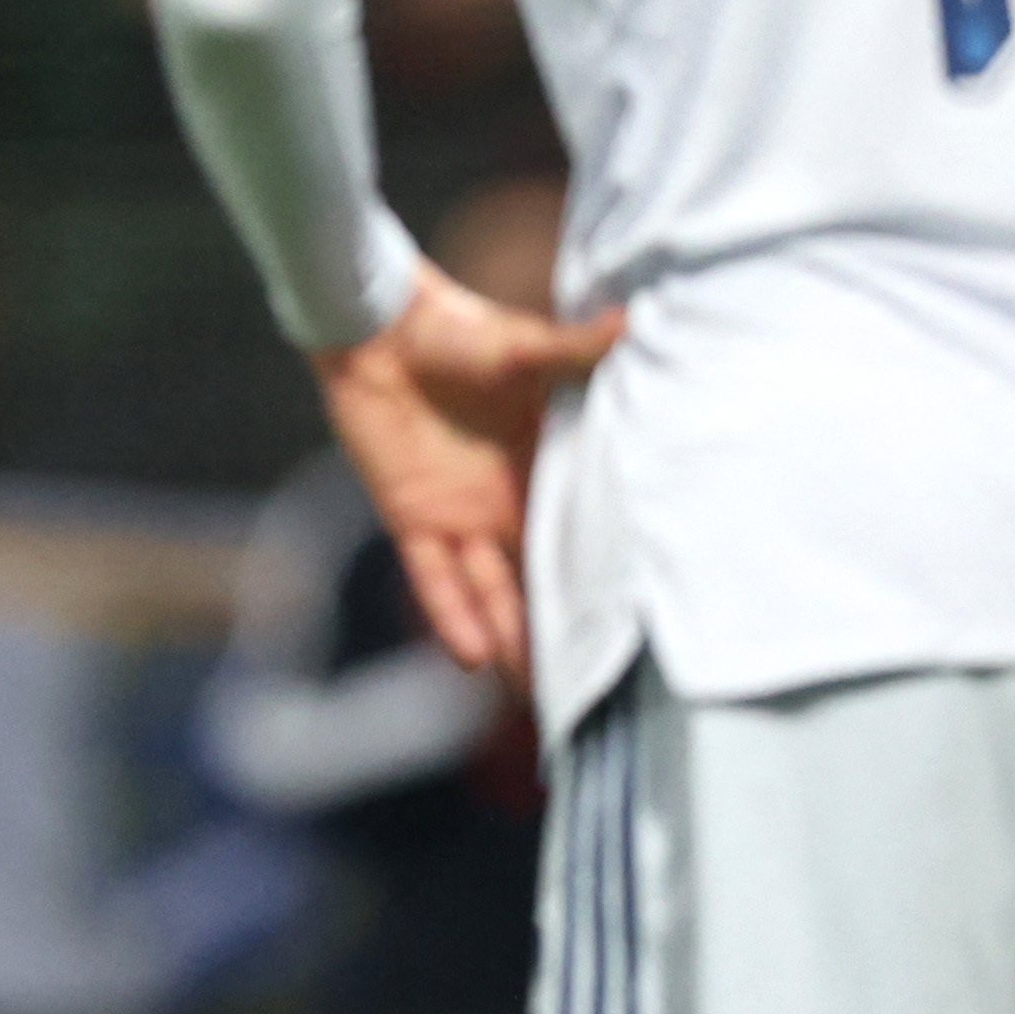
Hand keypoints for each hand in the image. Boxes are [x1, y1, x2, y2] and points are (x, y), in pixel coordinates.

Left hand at [310, 262, 622, 688]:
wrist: (376, 327)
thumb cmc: (453, 330)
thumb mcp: (522, 347)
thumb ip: (574, 349)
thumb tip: (636, 322)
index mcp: (542, 464)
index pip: (578, 530)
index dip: (602, 570)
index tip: (638, 615)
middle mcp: (506, 502)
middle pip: (538, 576)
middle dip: (562, 625)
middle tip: (598, 681)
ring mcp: (459, 517)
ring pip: (491, 592)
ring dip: (512, 637)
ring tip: (539, 691)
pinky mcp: (412, 519)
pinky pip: (434, 579)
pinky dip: (451, 615)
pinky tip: (474, 658)